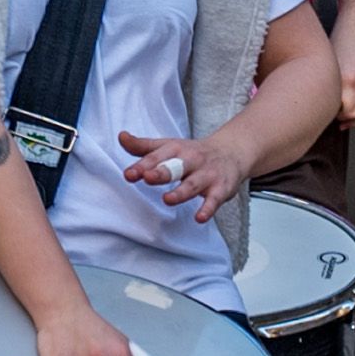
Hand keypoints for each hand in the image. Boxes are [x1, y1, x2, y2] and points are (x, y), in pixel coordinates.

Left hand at [116, 127, 247, 223]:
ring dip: (181, 192)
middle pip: (176, 166)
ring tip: (167, 199)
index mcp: (176, 149)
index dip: (143, 165)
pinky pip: (214, 200)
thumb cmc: (192, 153)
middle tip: (147, 177)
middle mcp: (191, 160)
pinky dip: (208, 209)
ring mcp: (207, 174)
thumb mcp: (168, 146)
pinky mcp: (220, 189)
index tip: (129, 174)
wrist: (232, 152)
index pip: (157, 156)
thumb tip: (122, 137)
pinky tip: (199, 218)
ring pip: (193, 184)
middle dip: (162, 172)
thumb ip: (143, 146)